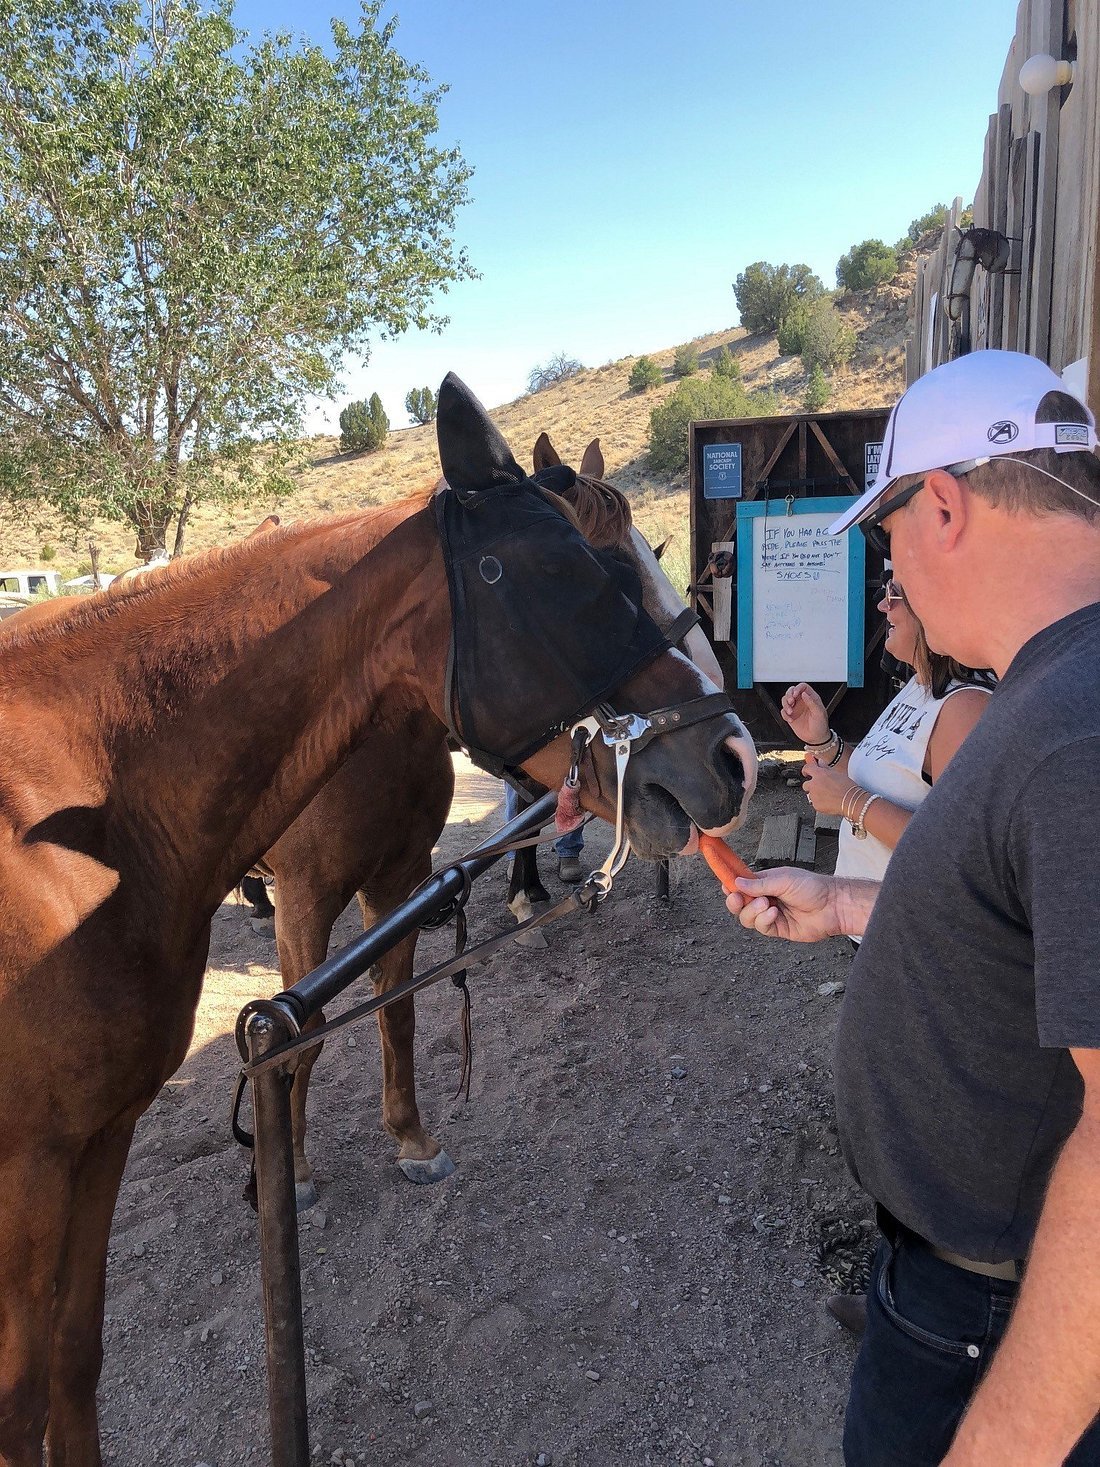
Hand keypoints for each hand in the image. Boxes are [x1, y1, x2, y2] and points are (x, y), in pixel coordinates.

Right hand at [725, 868, 842, 942]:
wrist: (832, 905)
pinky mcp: (778, 930)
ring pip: (747, 918)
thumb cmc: (811, 887)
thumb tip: (736, 883)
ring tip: (766, 905)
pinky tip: (774, 913)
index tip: (725, 886)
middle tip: (736, 898)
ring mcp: (771, 915)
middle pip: (739, 904)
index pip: (742, 885)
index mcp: (765, 883)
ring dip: (752, 911)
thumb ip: (758, 884)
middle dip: (735, 902)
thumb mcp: (783, 879)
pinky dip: (763, 920)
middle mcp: (765, 899)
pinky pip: (761, 928)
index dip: (731, 886)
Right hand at [781, 683, 828, 745]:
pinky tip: (790, 719)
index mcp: (811, 698)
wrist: (816, 738)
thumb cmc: (820, 725)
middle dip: (789, 695)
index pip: (803, 687)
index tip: (795, 694)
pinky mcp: (790, 716)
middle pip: (791, 691)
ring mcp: (796, 708)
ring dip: (785, 705)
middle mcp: (802, 702)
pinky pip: (783, 712)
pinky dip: (784, 715)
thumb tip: (804, 694)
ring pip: (785, 700)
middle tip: (791, 702)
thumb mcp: (819, 713)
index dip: (798, 688)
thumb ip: (812, 702)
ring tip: (790, 712)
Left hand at [802, 757, 855, 817]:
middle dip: (811, 785)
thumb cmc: (847, 787)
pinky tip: (829, 801)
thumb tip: (819, 762)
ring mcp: (814, 796)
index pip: (807, 768)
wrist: (851, 801)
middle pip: (806, 784)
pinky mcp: (816, 805)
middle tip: (821, 787)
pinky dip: (820, 802)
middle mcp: (814, 784)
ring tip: (828, 795)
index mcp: (819, 774)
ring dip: (816, 794)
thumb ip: (825, 767)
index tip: (807, 772)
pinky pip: (814, 803)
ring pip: (810, 794)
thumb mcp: (836, 773)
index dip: (806, 770)